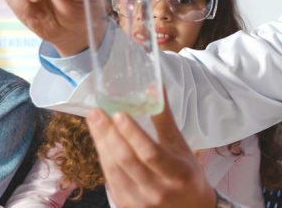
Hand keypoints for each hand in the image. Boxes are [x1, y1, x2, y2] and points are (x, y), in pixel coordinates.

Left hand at [86, 97, 216, 207]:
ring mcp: (140, 202)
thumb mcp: (181, 146)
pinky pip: (110, 180)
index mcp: (177, 174)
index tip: (118, 114)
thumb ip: (164, 118)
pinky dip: (104, 159)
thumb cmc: (187, 175)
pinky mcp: (127, 206)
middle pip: (127, 160)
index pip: (150, 153)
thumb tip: (154, 87)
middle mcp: (158, 190)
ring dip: (101, 144)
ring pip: (114, 170)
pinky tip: (100, 142)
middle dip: (107, 134)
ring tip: (94, 123)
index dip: (133, 133)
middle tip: (95, 113)